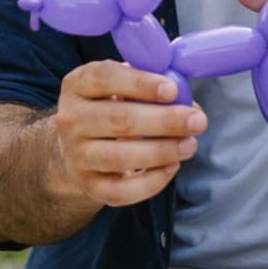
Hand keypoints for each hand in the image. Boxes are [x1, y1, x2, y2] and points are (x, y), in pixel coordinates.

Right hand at [54, 60, 205, 207]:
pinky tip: (172, 166)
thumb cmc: (109, 107)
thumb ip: (148, 84)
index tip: (173, 90)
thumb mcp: (119, 85)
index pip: (104, 78)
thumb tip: (186, 99)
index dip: (140, 83)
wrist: (77, 147)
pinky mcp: (89, 185)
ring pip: (120, 157)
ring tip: (190, 144)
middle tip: (197, 121)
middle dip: (164, 121)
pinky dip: (152, 181)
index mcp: (77, 85)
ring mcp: (76, 155)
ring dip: (162, 151)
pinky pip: (122, 190)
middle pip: (118, 120)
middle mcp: (70, 119)